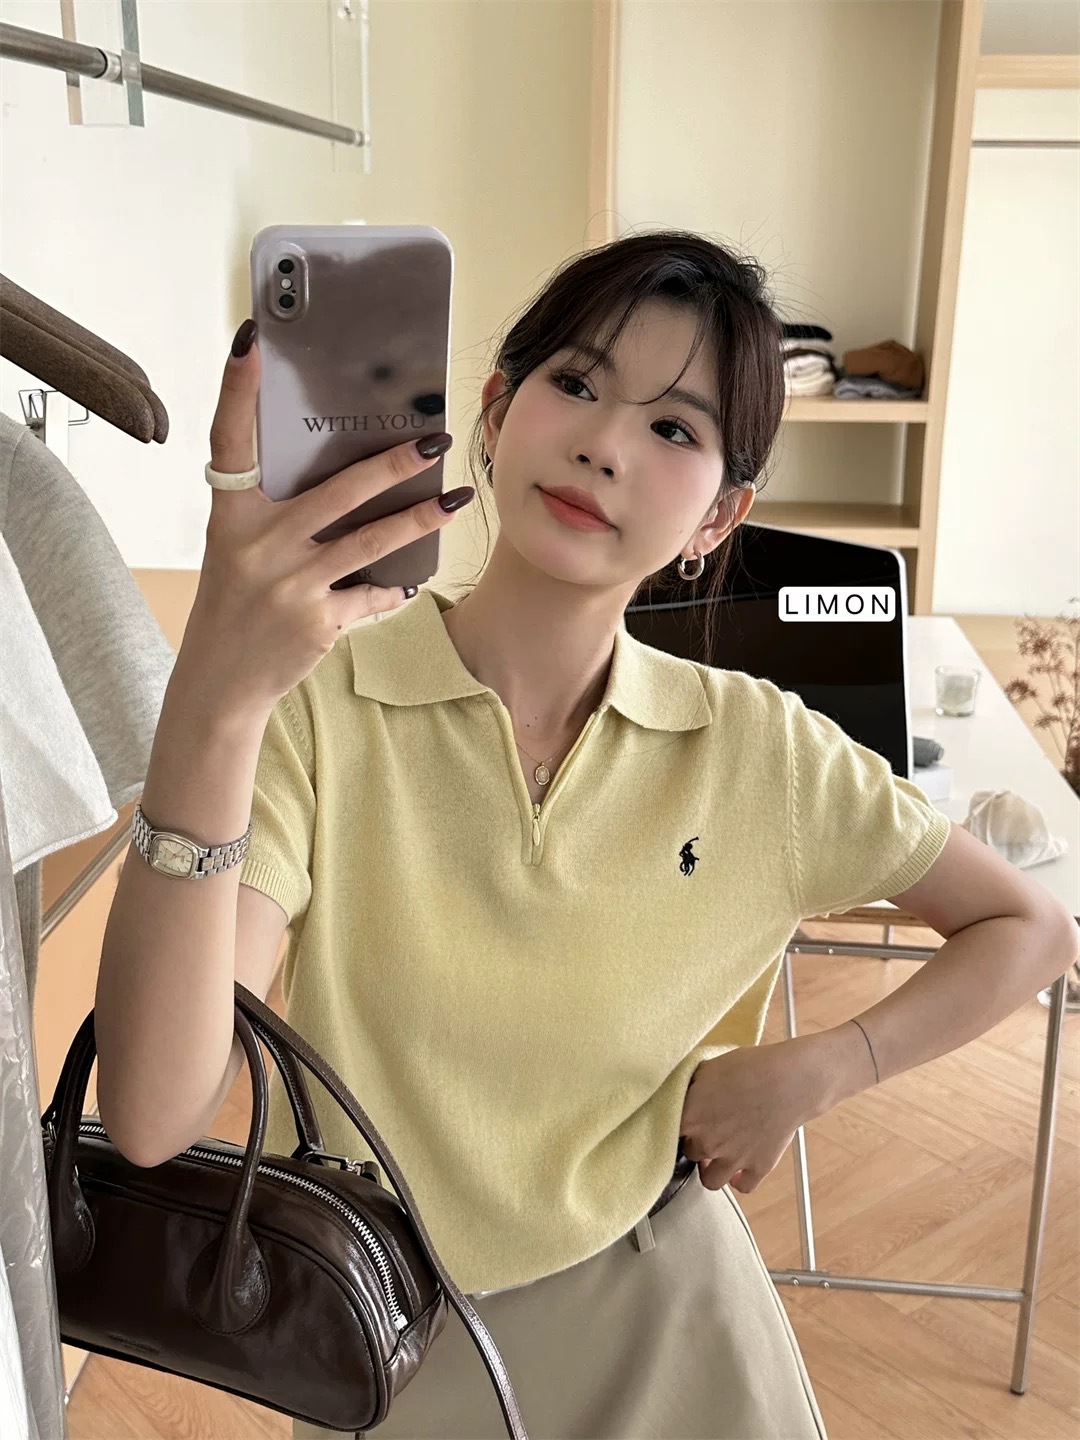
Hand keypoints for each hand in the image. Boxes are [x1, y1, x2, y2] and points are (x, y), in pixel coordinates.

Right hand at [186, 320, 472, 715]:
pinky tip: (411, 580)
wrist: (221, 682)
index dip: (236, 390)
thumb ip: (278, 512)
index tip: (251, 342)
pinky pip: (371, 594)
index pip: (229, 441)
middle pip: (336, 492)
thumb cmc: (235, 602)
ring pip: (370, 541)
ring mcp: (291, 586)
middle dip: (392, 464)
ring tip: (456, 499)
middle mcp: (259, 546)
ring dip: (419, 520)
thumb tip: (350, 472)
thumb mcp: (239, 549)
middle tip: (433, 439)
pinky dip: (392, 588)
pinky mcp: (319, 622)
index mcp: (231, 518)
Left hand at [678, 1039, 821, 1193]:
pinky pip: (742, 1187)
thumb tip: (681, 1090)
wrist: (789, 1081)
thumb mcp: (710, 1066)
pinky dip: (740, 1180)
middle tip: (708, 1128)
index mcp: (690, 1116)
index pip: (666, 1129)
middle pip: (689, 1152)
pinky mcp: (757, 1167)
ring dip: (712, 1169)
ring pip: (710, 1180)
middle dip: (697, 1142)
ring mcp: (731, 1159)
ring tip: (717, 1155)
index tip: (682, 1120)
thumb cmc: (751, 1067)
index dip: (675, 1124)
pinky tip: (739, 1168)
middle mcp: (706, 1143)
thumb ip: (690, 1085)